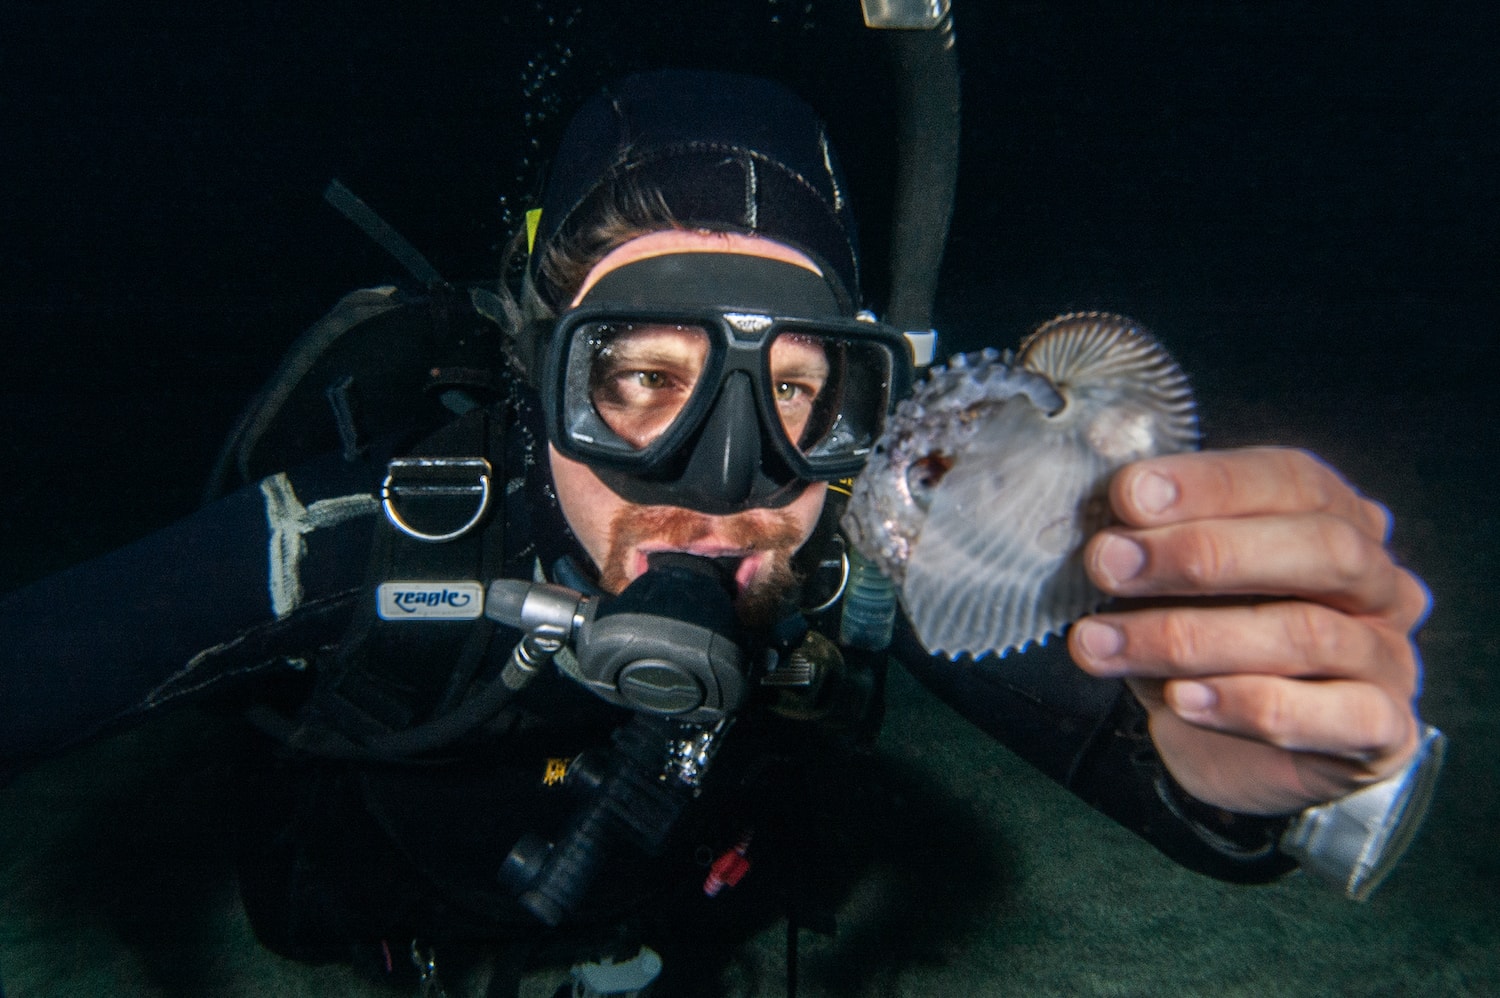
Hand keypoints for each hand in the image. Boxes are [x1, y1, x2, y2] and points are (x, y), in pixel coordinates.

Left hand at [1067, 447, 1428, 815]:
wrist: (1242, 758)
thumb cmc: (1210, 654)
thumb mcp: (1173, 592)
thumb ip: (1154, 552)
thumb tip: (1104, 534)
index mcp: (1336, 523)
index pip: (1292, 480)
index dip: (1211, 484)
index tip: (1128, 495)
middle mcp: (1378, 584)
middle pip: (1319, 546)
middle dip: (1203, 551)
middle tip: (1109, 564)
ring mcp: (1390, 658)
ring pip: (1307, 633)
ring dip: (1189, 637)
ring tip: (1104, 644)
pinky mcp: (1385, 731)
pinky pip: (1334, 714)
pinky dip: (1248, 704)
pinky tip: (1182, 699)